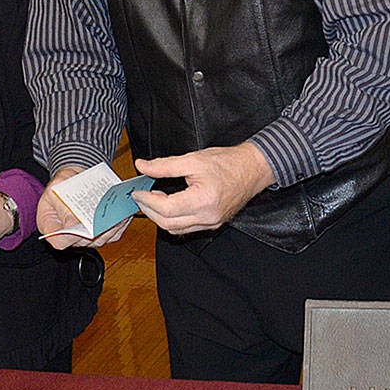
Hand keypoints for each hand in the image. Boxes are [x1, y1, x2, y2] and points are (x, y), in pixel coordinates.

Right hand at [37, 165, 131, 249]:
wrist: (75, 179)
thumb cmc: (62, 184)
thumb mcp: (56, 189)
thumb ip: (62, 206)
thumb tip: (71, 225)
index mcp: (51, 228)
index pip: (59, 241)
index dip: (70, 237)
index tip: (82, 226)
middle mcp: (69, 237)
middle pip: (84, 242)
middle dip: (97, 230)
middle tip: (107, 219)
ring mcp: (86, 238)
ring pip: (101, 239)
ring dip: (111, 227)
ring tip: (118, 215)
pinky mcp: (101, 234)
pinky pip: (112, 234)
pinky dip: (119, 225)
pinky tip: (123, 214)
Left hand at [132, 142, 273, 234]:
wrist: (252, 169)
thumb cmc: (227, 162)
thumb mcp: (192, 159)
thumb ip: (164, 165)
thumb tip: (142, 166)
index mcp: (203, 200)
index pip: (166, 208)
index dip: (147, 200)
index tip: (136, 191)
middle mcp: (208, 217)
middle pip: (168, 224)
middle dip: (149, 211)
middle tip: (140, 196)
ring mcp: (211, 223)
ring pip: (176, 229)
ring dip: (159, 217)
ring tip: (153, 199)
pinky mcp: (213, 224)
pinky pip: (187, 228)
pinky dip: (173, 220)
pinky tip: (168, 206)